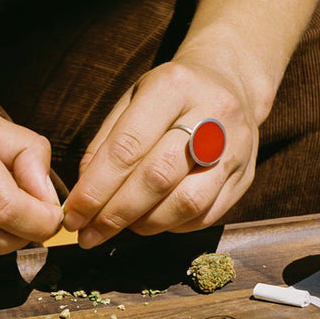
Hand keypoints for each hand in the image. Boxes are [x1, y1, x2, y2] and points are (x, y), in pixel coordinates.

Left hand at [61, 56, 261, 247]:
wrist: (229, 84)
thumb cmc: (168, 97)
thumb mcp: (132, 100)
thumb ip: (106, 144)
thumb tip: (85, 196)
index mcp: (173, 86)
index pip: (127, 147)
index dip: (96, 188)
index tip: (73, 215)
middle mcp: (211, 114)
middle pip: (157, 178)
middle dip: (116, 213)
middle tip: (89, 233)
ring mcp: (235, 147)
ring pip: (186, 203)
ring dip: (145, 224)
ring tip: (120, 227)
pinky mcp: (246, 176)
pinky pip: (206, 215)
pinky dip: (171, 226)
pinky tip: (152, 221)